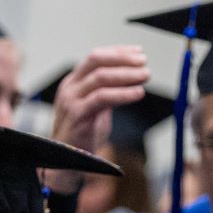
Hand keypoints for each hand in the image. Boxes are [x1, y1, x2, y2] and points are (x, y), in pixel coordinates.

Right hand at [46, 45, 148, 192]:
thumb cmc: (83, 134)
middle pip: (96, 61)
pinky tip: (138, 93)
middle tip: (144, 62)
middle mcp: (70, 87)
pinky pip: (102, 98)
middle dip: (122, 59)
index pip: (95, 57)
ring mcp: (71, 100)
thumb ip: (108, 90)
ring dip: (126, 75)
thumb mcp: (96, 107)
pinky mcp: (77, 115)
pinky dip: (123, 94)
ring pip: (100, 77)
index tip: (138, 52)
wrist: (67, 160)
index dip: (118, 52)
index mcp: (74, 82)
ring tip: (145, 76)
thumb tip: (132, 75)